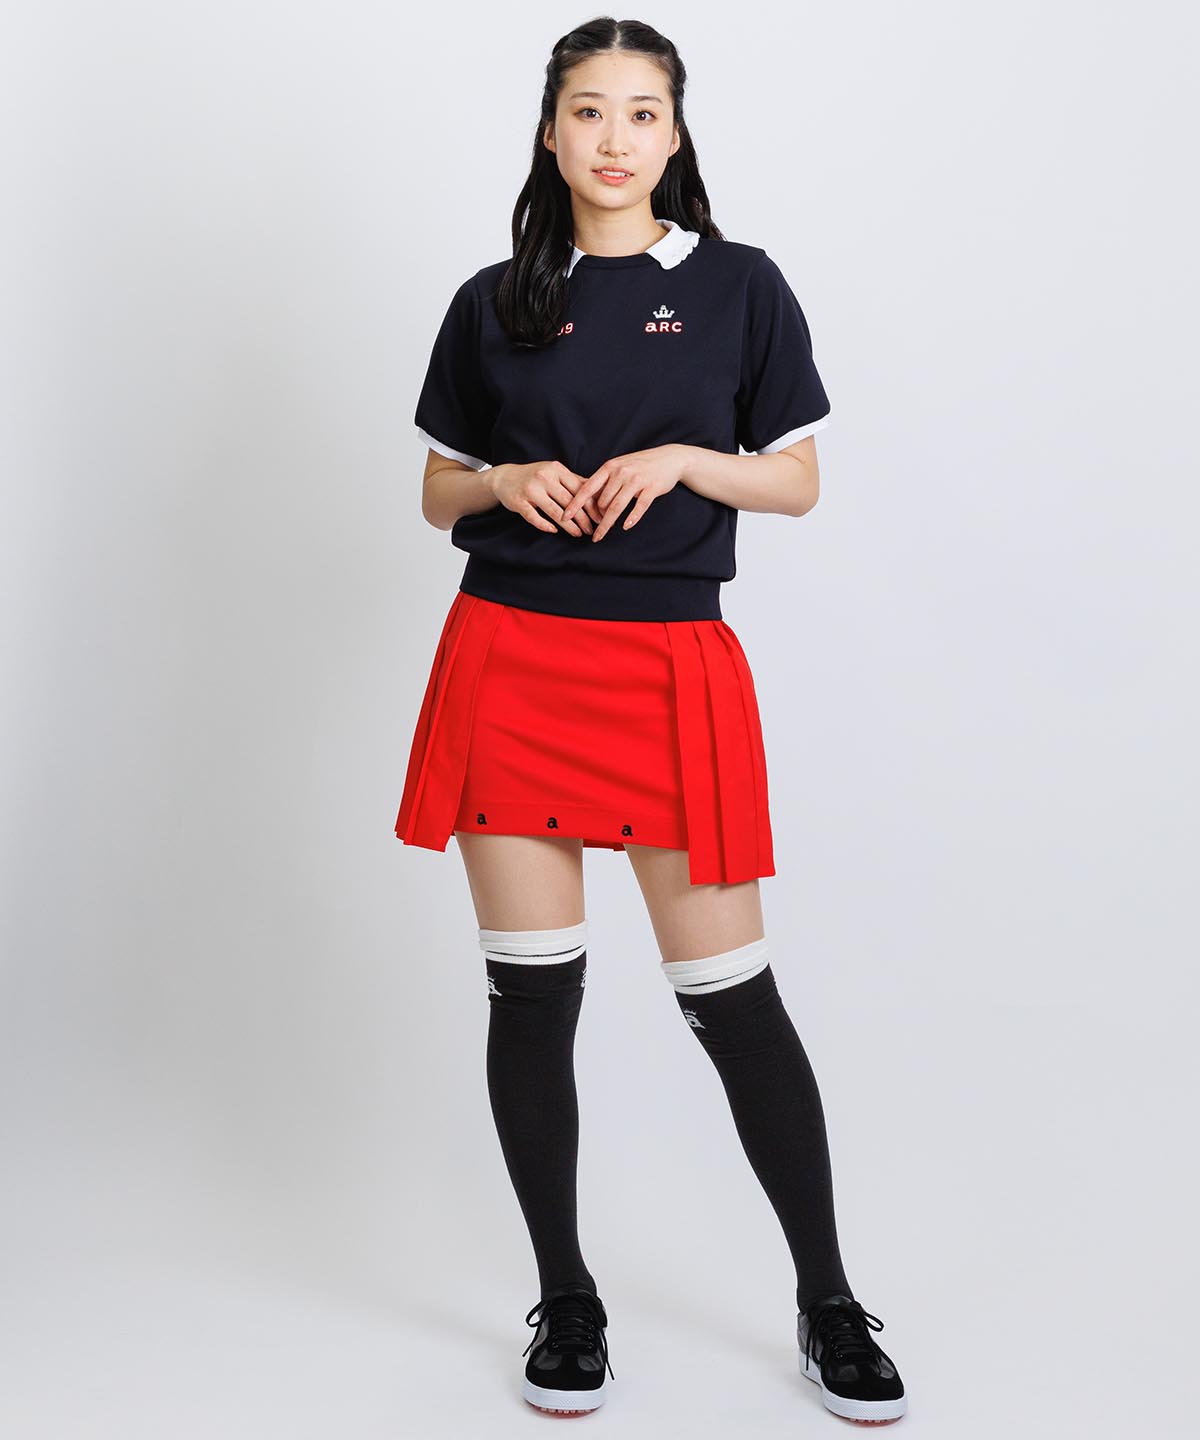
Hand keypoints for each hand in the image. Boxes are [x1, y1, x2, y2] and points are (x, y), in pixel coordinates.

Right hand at [489, 461, 604, 536]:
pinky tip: (554, 531)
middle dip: (583, 518)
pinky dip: (545, 525)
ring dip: (569, 526)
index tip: (600, 517)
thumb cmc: (534, 476)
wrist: (505, 477)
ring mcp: (531, 489)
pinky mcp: (519, 501)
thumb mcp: (554, 472)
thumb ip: (574, 480)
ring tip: (578, 534)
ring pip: (554, 511)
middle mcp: (544, 477)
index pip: (579, 489)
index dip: (591, 505)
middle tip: (591, 530)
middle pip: (569, 502)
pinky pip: (534, 517)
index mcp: (556, 469)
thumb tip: (599, 491)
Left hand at [560, 445, 687, 542]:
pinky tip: (625, 527)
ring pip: (617, 506)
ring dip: (607, 524)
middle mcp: (621, 472)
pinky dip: (632, 518)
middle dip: (595, 518)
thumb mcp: (619, 466)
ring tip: (600, 535)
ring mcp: (637, 480)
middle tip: (592, 530)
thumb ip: (604, 481)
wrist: (669, 459)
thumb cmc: (640, 465)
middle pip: (602, 502)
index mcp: (610, 467)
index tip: (564, 517)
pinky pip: (639, 507)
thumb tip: (586, 499)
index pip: (587, 488)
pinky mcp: (652, 488)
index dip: (575, 504)